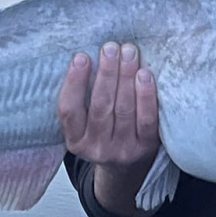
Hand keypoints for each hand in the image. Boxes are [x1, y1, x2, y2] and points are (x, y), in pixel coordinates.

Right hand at [58, 42, 160, 214]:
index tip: (81, 56)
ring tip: (128, 52)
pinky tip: (145, 74)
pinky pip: (146, 119)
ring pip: (123, 109)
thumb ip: (82, 99)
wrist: (127, 169)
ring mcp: (122, 150)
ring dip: (126, 76)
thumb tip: (90, 55)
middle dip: (106, 73)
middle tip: (110, 47)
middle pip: (100, 106)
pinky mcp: (146, 148)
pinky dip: (146, 95)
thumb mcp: (84, 125)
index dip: (74, 82)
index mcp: (74, 141)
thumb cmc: (104, 133)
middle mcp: (96, 148)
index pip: (69, 110)